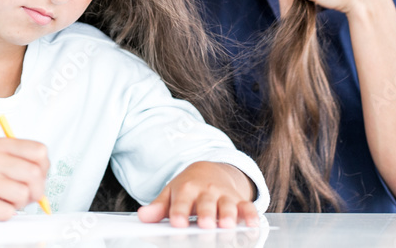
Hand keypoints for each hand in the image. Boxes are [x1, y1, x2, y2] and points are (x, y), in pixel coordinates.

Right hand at [0, 137, 49, 219]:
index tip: (37, 175)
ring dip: (19, 203)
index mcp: (0, 145)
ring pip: (22, 195)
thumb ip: (22, 160)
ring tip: (7, 200)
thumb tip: (45, 178)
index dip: (44, 167)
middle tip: (27, 195)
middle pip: (34, 175)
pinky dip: (5, 214)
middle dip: (36, 190)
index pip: (39, 151)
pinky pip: (7, 213)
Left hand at [137, 162, 258, 228]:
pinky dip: (251, 215)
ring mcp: (224, 195)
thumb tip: (142, 217)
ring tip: (227, 225)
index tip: (178, 223)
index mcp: (187, 189)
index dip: (179, 212)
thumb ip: (159, 207)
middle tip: (205, 225)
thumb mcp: (171, 193)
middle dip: (206, 214)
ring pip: (227, 205)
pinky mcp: (239, 200)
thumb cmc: (187, 188)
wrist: (209, 170)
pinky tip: (253, 224)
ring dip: (228, 215)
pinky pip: (247, 206)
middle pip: (206, 204)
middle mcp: (207, 191)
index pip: (181, 202)